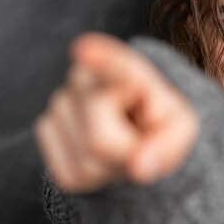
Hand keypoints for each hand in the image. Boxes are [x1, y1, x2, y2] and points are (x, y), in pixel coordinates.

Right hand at [35, 33, 198, 192]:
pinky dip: (90, 173)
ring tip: (120, 141)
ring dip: (108, 161)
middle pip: (99, 139)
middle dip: (123, 153)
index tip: (84, 50)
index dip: (101, 59)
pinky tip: (99, 153)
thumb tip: (138, 168)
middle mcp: (86, 76)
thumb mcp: (179, 130)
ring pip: (84, 158)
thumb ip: (167, 145)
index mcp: (125, 68)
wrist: (136, 130)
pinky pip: (67, 170)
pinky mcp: (45, 127)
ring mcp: (61, 100)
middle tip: (139, 142)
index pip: (114, 66)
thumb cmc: (160, 126)